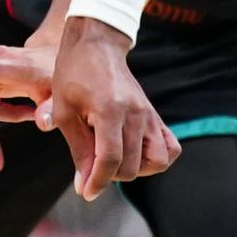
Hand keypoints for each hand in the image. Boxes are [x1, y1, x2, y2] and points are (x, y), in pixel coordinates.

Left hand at [50, 17, 179, 198]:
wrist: (95, 44)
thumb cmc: (73, 74)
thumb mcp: (65, 111)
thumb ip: (78, 150)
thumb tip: (84, 186)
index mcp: (110, 110)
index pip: (110, 160)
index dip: (97, 181)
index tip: (85, 192)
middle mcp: (136, 114)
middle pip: (131, 165)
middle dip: (109, 176)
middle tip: (90, 166)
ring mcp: (149, 114)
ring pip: (156, 161)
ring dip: (134, 170)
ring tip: (113, 160)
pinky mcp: (155, 115)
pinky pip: (171, 147)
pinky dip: (156, 159)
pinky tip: (135, 154)